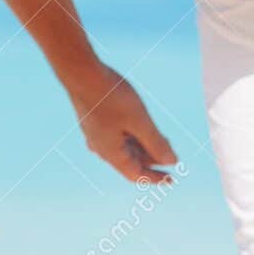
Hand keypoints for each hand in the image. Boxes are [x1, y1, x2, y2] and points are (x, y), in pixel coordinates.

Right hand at [66, 63, 177, 184]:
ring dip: (144, 146)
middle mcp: (101, 147)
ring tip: (162, 139)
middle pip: (130, 161)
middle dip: (152, 159)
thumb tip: (171, 162)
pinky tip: (140, 127)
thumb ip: (156, 142)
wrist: (81, 73)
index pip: (136, 174)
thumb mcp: (139, 120)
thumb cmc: (111, 97)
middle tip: (172, 156)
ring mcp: (97, 133)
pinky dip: (133, 135)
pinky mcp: (95, 120)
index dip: (155, 178)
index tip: (172, 180)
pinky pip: (117, 135)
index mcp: (111, 153)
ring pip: (124, 146)